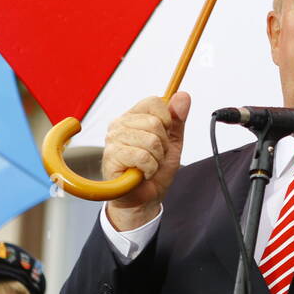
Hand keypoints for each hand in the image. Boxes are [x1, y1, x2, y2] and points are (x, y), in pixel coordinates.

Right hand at [104, 91, 189, 231]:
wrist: (145, 197)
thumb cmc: (155, 169)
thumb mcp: (173, 142)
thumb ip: (178, 119)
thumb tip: (183, 96)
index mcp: (133, 116)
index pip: (154, 102)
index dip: (167, 120)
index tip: (164, 136)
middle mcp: (119, 124)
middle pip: (155, 123)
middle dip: (163, 145)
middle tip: (155, 156)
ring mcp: (113, 140)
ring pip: (151, 140)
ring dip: (157, 158)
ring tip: (148, 165)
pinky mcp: (111, 157)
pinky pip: (143, 156)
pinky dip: (150, 168)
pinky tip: (142, 173)